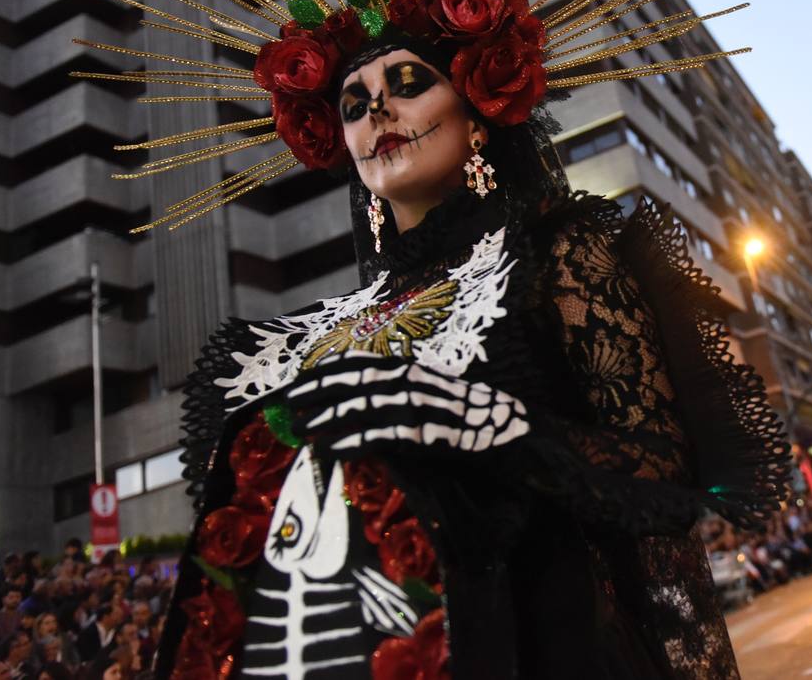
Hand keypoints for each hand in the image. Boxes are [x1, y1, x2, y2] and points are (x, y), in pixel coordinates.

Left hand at [285, 353, 529, 454]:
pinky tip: (333, 448)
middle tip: (287, 401)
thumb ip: (407, 404)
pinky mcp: (436, 435)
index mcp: (418, 373)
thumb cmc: (481, 425)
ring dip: (331, 415)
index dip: (330, 370)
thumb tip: (367, 413)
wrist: (524, 438)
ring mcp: (428, 407)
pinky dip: (357, 440)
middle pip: (361, 378)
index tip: (300, 381)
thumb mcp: (439, 405)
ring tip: (302, 428)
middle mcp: (420, 383)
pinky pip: (388, 436)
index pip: (366, 363)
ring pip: (370, 404)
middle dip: (321, 388)